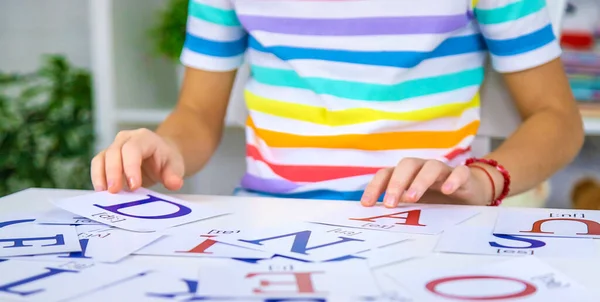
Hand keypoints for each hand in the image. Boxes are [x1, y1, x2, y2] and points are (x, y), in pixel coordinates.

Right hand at [90, 128, 184, 192]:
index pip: (133, 149)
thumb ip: (174, 175)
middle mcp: (126, 139)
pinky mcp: (106, 157)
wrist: (160, 155)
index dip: (131, 167)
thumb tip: (175, 184)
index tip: (134, 186)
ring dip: (101, 176)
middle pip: (114, 152)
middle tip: (115, 191)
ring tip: (104, 193)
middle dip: (113, 172)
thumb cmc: (166, 160)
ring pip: (102, 158)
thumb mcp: (175, 166)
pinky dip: (97, 178)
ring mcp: (114, 147)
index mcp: (144, 138)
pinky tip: (102, 192)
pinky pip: (97, 165)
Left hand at [360, 158, 498, 206]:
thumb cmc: (437, 200)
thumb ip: (398, 209)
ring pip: (431, 167)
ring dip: (419, 181)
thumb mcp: (415, 206)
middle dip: (396, 184)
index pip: (386, 173)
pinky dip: (454, 179)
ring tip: (412, 198)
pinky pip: (460, 172)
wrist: (470, 194)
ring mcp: (443, 171)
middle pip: (407, 165)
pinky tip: (447, 191)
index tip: (367, 204)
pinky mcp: (464, 177)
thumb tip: (372, 221)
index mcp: (407, 174)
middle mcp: (422, 168)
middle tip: (390, 204)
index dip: (375, 187)